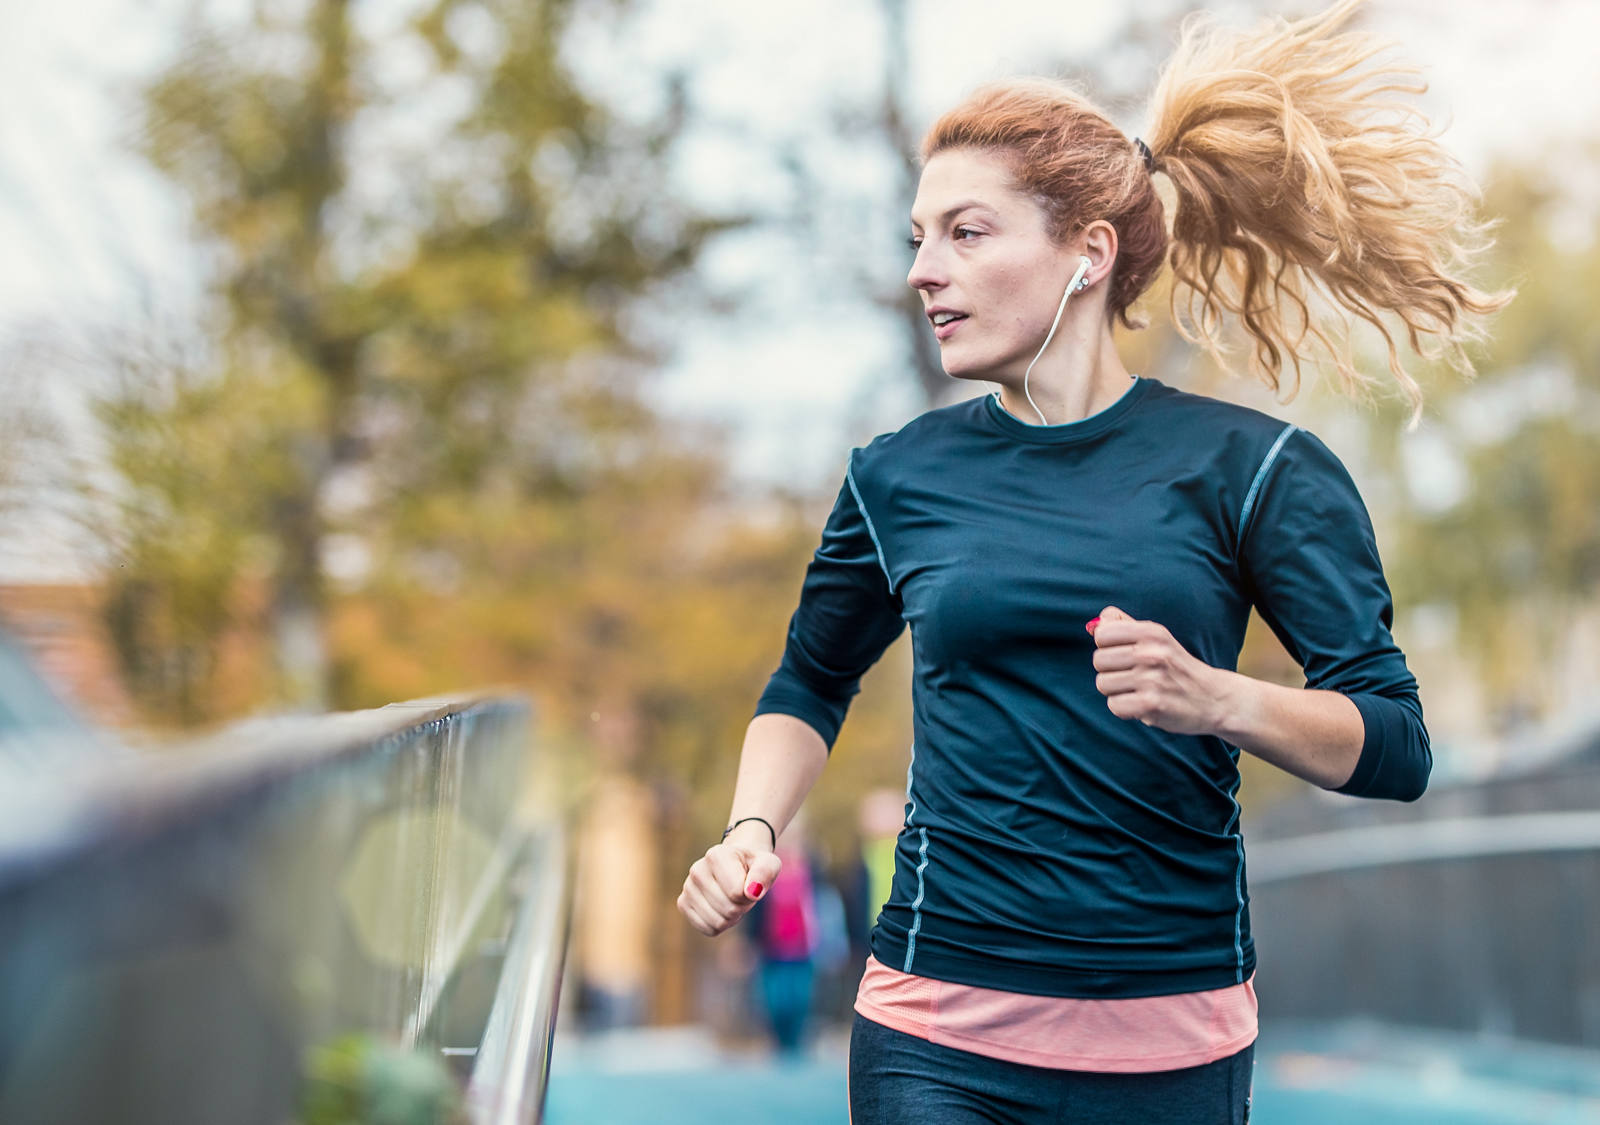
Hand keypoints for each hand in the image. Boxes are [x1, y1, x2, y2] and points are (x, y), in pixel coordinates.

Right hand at [677, 839, 782, 937]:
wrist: (737, 865)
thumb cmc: (754, 865)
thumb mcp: (768, 864)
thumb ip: (765, 873)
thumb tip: (752, 892)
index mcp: (716, 855)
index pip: (737, 893)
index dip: (751, 894)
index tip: (750, 882)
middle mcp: (697, 869)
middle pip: (729, 909)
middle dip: (742, 906)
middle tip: (742, 893)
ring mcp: (688, 887)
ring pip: (718, 922)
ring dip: (732, 917)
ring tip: (731, 899)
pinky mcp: (683, 904)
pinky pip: (708, 929)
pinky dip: (720, 925)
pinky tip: (720, 908)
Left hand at [1087, 605, 1223, 735]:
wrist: (1214, 698)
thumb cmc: (1176, 666)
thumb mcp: (1157, 638)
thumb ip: (1124, 625)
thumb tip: (1094, 624)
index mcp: (1152, 632)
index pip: (1102, 634)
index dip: (1107, 646)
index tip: (1123, 654)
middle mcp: (1152, 653)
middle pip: (1099, 660)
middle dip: (1110, 670)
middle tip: (1132, 675)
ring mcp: (1152, 679)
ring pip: (1103, 684)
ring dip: (1116, 690)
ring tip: (1138, 690)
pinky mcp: (1151, 704)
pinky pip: (1114, 705)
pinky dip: (1124, 707)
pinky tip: (1141, 704)